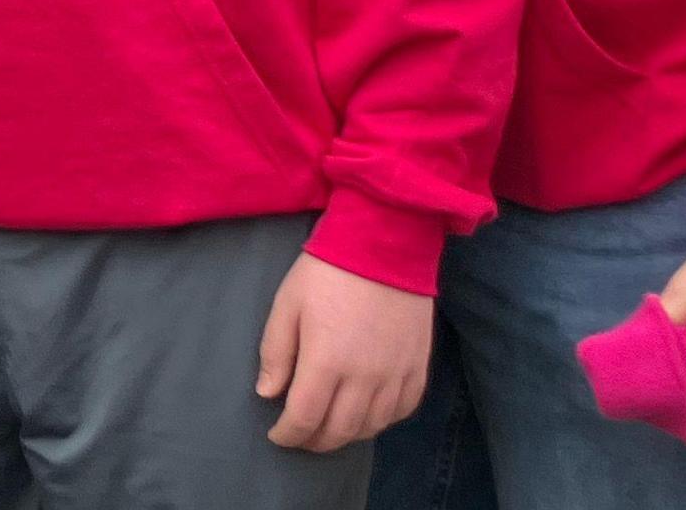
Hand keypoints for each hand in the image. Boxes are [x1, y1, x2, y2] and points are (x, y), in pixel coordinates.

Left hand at [257, 252, 432, 450]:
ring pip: (371, 427)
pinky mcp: (418, 367)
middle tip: (300, 436)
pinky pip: (402, 410)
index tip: (277, 435)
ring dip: (347, 435)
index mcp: (326, 362)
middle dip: (314, 441)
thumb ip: (276, 352)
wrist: (385, 245)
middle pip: (339, 431)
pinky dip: (381, 421)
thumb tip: (268, 393)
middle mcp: (364, 378)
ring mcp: (396, 375)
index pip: (304, 419)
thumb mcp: (287, 305)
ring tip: (329, 427)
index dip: (288, 434)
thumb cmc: (327, 272)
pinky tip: (366, 414)